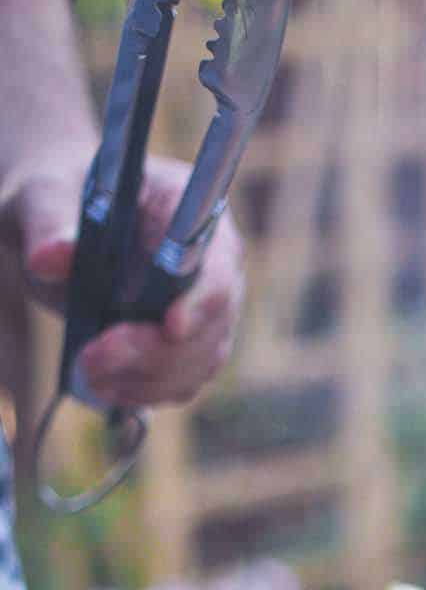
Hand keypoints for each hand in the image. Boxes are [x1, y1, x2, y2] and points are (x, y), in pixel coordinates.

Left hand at [7, 151, 244, 409]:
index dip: (200, 298)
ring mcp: (207, 307)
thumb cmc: (63, 198)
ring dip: (146, 378)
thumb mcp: (45, 198)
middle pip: (212, 321)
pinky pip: (183, 380)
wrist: (64, 223)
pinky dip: (145, 392)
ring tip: (88, 374)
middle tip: (93, 358)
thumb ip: (50, 225)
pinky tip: (105, 387)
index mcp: (189, 208)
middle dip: (154, 350)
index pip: (216, 259)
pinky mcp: (191, 345)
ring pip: (200, 359)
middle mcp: (213, 260)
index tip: (171, 327)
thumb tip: (46, 259)